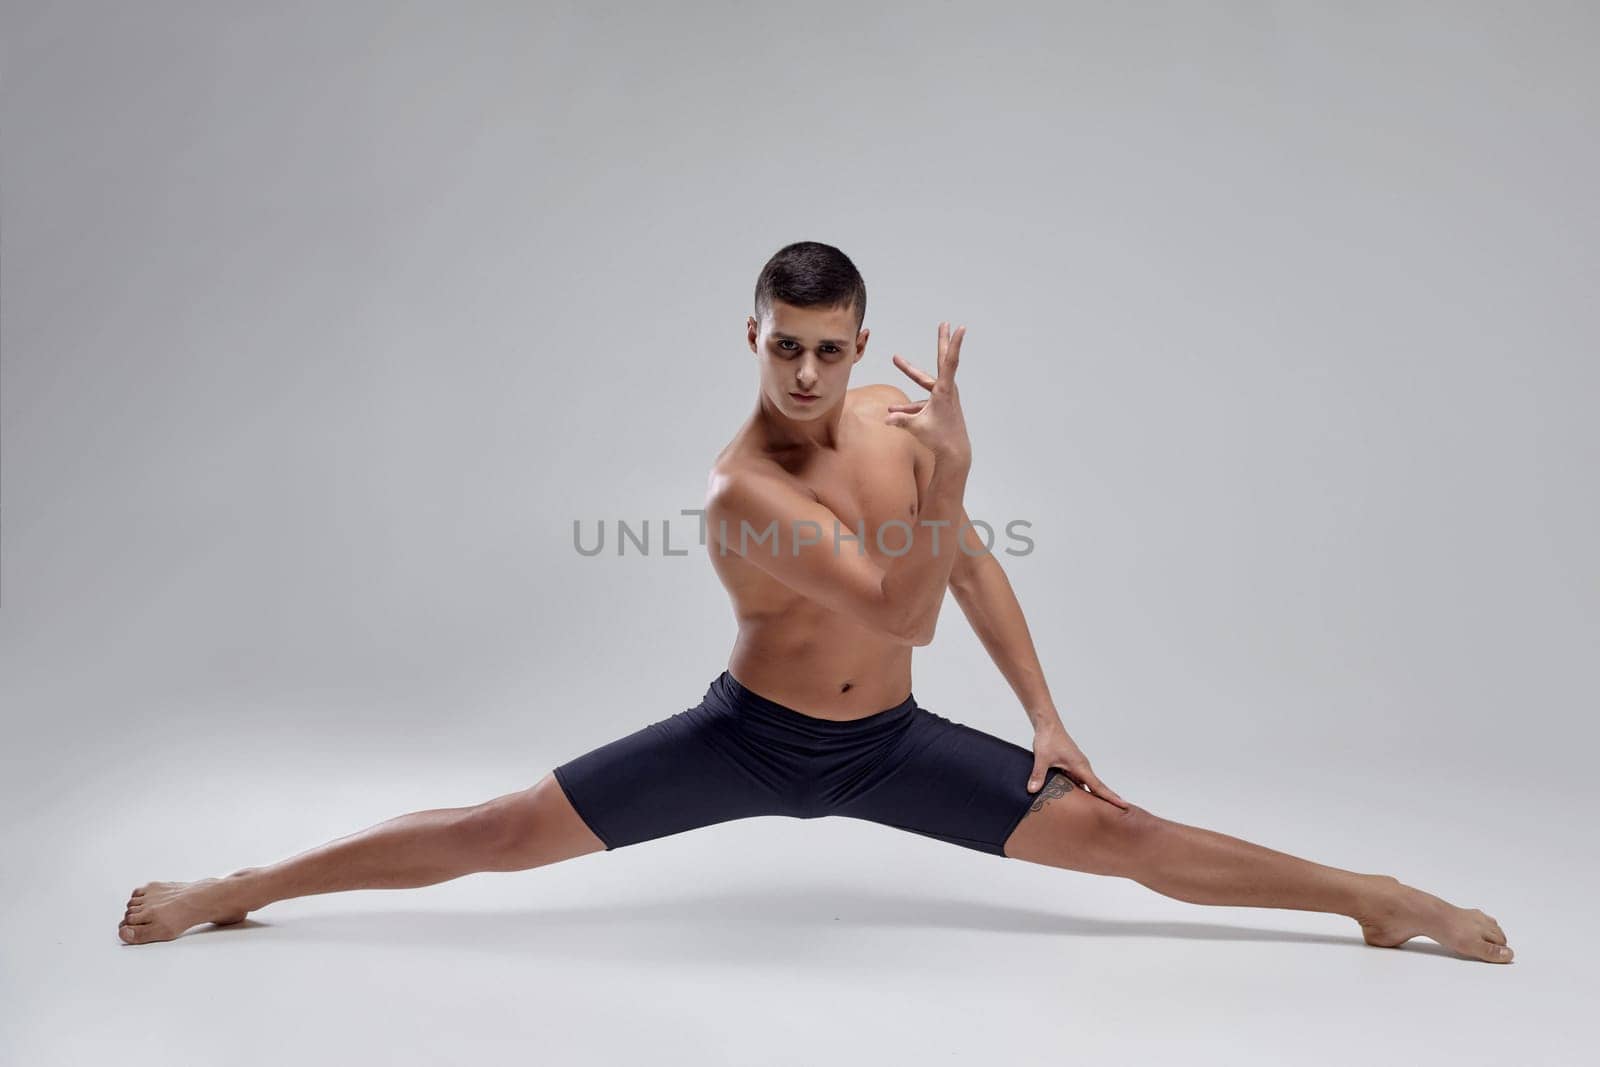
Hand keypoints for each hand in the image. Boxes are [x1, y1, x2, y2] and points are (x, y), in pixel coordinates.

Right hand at [885, 321, 971, 464]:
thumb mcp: (917, 428)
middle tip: (944, 323)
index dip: (953, 344)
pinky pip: (922, 400)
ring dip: (911, 373)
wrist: (954, 452)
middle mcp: (947, 390)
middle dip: (942, 341)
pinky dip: (910, 404)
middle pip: (943, 360)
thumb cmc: (939, 438)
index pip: (950, 362)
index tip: (960, 328)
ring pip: (925, 381)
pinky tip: (894, 410)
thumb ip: (901, 421)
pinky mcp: (941, 405)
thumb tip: (886, 419)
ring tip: (896, 359)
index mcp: (944, 391)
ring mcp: (945, 397)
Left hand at [1027, 719, 1128, 808]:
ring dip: (1091, 796)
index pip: (1098, 786)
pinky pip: (1077, 781)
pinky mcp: (1071, 766)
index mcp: (1080, 766)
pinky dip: (1078, 790)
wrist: (1047, 725)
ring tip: (1098, 812)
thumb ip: (1038, 775)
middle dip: (1106, 800)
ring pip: (1086, 785)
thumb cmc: (1048, 739)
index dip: (1110, 797)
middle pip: (1096, 788)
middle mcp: (1082, 767)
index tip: (1124, 805)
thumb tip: (1032, 790)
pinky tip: (1076, 800)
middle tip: (1118, 814)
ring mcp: (1077, 766)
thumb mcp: (1042, 758)